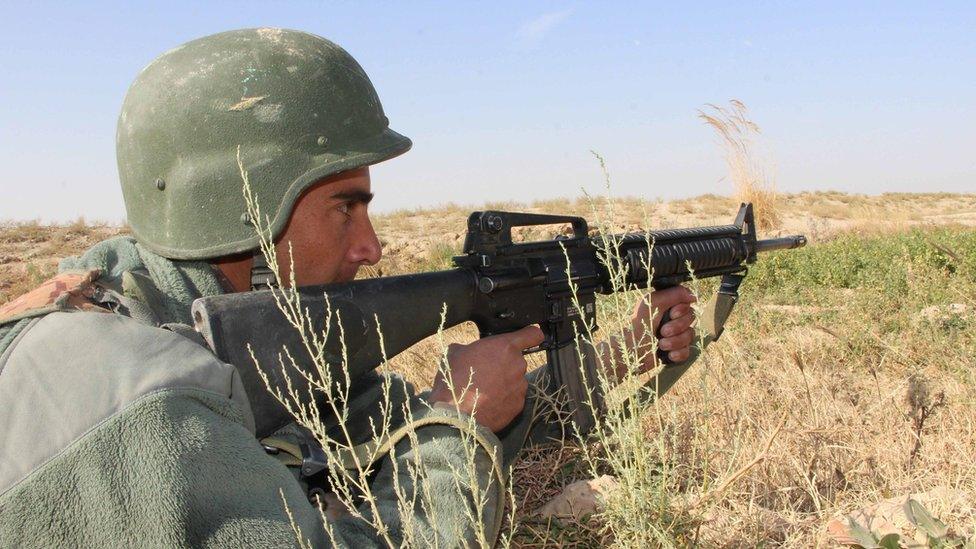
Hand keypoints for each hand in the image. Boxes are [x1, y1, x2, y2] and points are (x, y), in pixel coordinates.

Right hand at [427, 325, 544, 431]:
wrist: (455, 413)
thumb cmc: (455, 380)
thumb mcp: (455, 352)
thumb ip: (470, 347)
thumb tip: (467, 350)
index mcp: (505, 346)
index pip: (533, 334)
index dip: (530, 335)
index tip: (528, 337)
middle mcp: (518, 365)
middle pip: (518, 360)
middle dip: (505, 364)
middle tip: (487, 371)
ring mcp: (520, 386)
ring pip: (515, 380)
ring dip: (505, 382)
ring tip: (485, 390)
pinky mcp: (518, 405)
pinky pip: (513, 397)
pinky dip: (504, 399)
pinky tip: (488, 402)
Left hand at [602, 285, 696, 378]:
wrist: (631, 351)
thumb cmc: (639, 324)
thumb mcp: (654, 303)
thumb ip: (674, 294)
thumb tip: (692, 295)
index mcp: (667, 306)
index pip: (687, 304)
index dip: (682, 310)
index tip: (671, 314)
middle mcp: (672, 319)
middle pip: (691, 319)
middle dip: (677, 327)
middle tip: (662, 331)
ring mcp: (675, 335)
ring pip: (690, 336)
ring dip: (675, 341)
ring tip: (661, 344)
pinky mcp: (675, 351)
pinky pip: (687, 351)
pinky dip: (678, 353)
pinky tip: (668, 355)